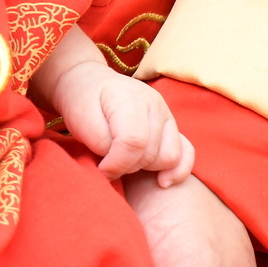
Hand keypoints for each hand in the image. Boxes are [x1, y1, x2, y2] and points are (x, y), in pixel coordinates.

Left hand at [48, 65, 194, 183]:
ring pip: (169, 157)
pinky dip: (177, 170)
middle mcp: (155, 104)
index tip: (101, 169)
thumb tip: (119, 166)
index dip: (117, 163)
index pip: (134, 141)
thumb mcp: (80, 119)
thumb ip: (101, 143)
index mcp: (130, 98)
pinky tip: (161, 182)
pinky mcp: (172, 127)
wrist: (87, 84)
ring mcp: (167, 115)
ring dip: (145, 168)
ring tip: (123, 162)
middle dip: (127, 167)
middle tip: (106, 165)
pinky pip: (187, 153)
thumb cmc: (81, 102)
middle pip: (152, 153)